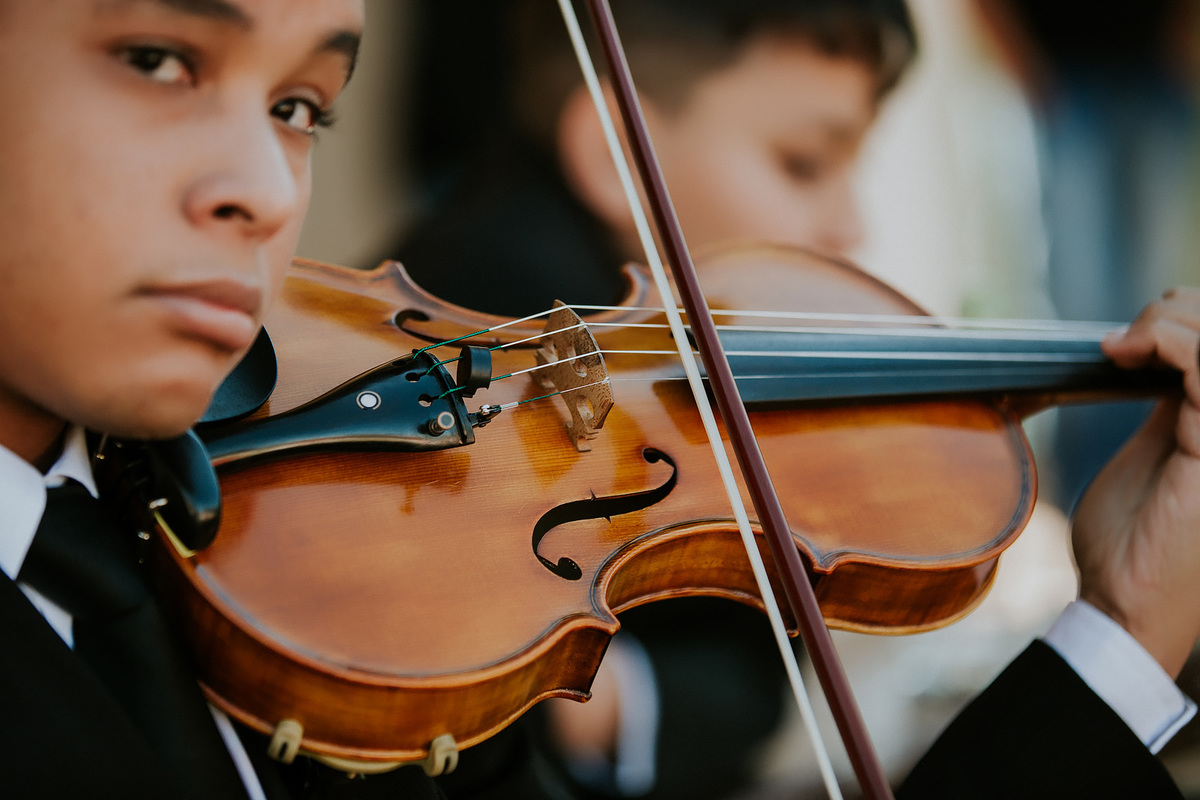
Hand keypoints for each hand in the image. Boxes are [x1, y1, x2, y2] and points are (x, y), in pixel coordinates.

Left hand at [1073, 287, 1199, 676]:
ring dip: (1170, 323)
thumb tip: (1162, 354)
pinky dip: (1166, 340)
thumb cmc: (1129, 545)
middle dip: (1179, 312)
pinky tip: (1124, 353)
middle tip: (1124, 339)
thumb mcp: (1154, 454)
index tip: (1126, 340)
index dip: (1186, 320)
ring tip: (1121, 346)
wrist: (1121, 604)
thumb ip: (1175, 404)